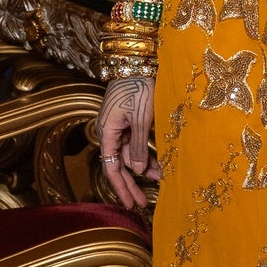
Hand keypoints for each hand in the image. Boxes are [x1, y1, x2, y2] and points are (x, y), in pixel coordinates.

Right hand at [94, 73, 160, 210]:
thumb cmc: (139, 87)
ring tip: (159, 180)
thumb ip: (138, 147)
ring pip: (129, 154)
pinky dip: (145, 154)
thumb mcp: (141, 119)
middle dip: (131, 183)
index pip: (111, 167)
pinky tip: (157, 164)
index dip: (120, 187)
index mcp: (107, 132)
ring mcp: (118, 126)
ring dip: (143, 167)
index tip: (130, 204)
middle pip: (119, 164)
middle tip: (141, 203)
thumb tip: (138, 172)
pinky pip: (134, 143)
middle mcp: (109, 131)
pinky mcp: (128, 121)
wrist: (139, 62)